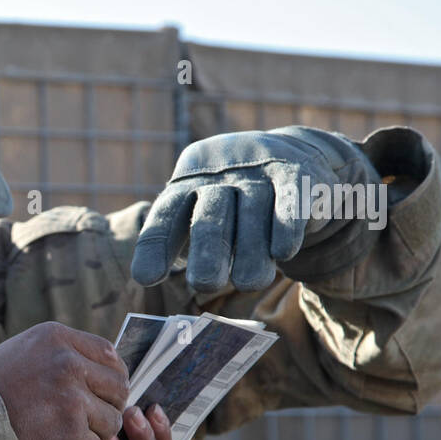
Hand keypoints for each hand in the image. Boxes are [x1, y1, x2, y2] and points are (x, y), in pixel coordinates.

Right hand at [0, 321, 127, 439]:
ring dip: (96, 432)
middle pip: (118, 388)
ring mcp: (71, 399)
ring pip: (111, 421)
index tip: (106, 389)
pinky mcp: (69, 432)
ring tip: (70, 433)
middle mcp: (68, 363)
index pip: (109, 354)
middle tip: (92, 417)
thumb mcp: (25, 350)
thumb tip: (105, 367)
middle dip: (109, 405)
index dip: (114, 374)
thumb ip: (64, 352)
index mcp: (57, 338)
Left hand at [130, 126, 381, 292]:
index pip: (165, 216)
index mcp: (186, 185)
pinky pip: (289, 201)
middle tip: (205, 284)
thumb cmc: (234, 201)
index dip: (155, 247)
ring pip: (252, 212)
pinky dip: (286, 226)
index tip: (146, 279)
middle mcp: (218, 176)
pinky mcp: (294, 173)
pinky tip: (283, 254)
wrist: (292, 155)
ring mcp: (256, 171)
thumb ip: (184, 243)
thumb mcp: (206, 214)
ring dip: (251, 250)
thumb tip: (149, 281)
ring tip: (248, 283)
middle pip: (210, 216)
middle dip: (207, 251)